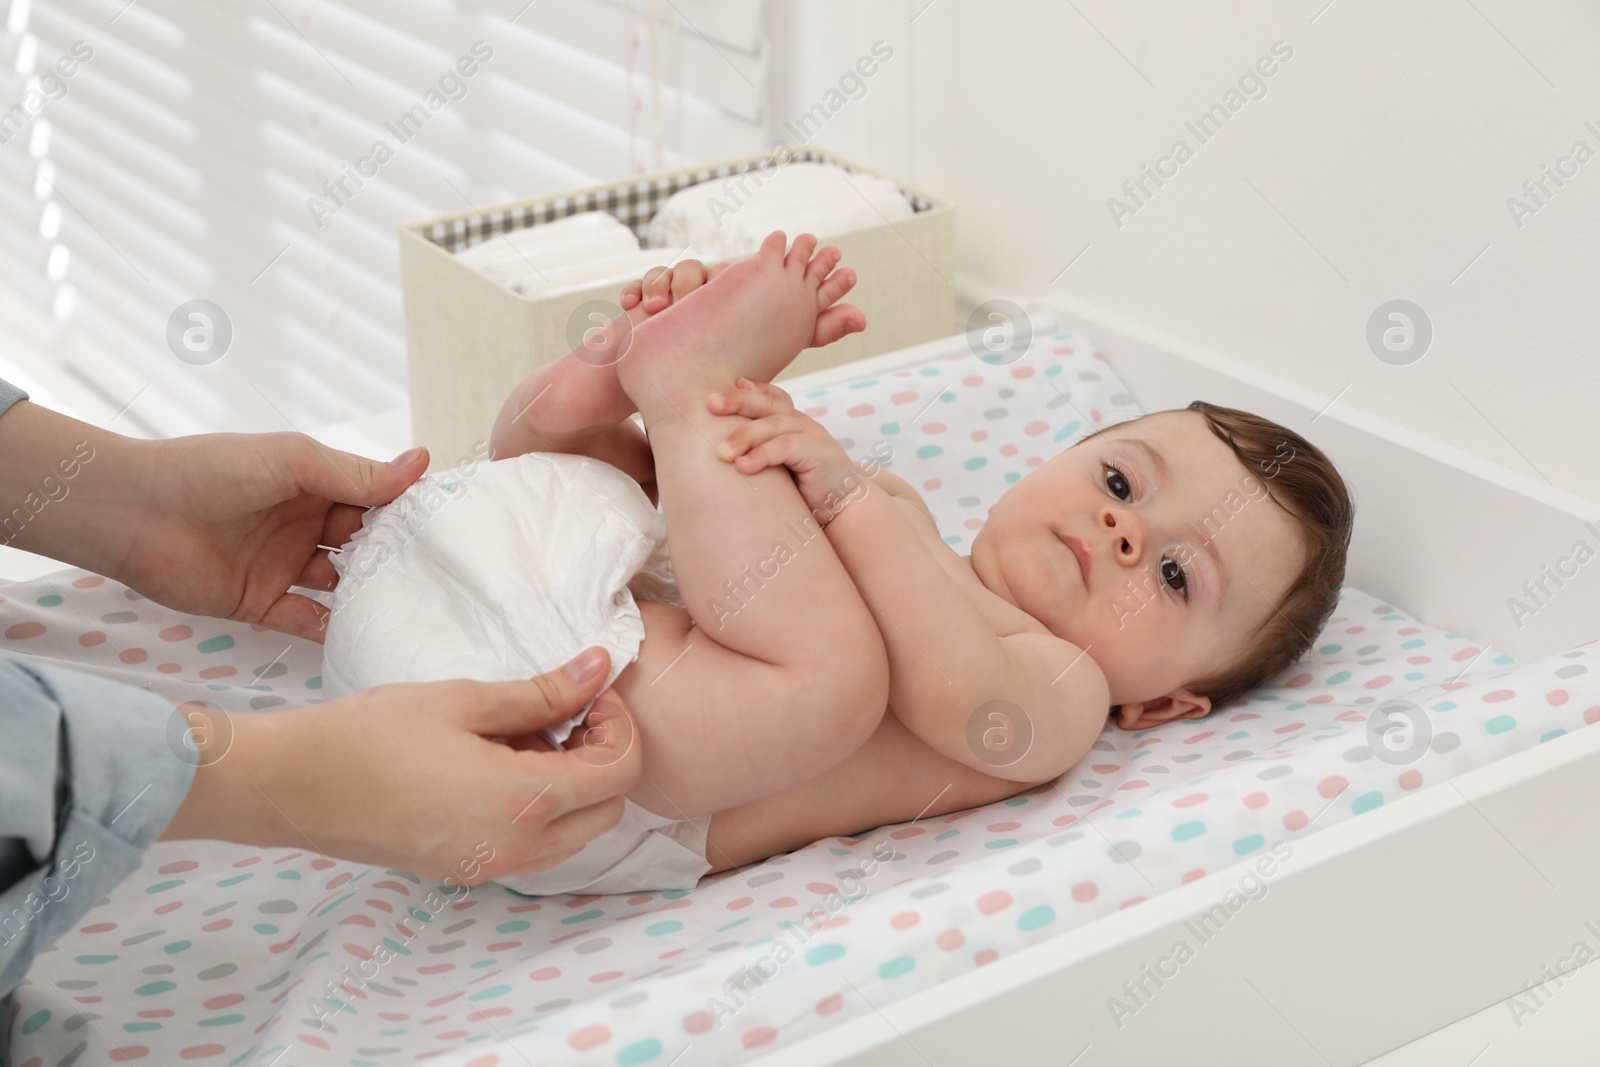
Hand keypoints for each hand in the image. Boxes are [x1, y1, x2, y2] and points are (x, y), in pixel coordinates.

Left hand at [120, 432, 430, 642]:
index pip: (372, 497)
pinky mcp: (261, 604)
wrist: (133, 513)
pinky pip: (308, 621)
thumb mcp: (293, 461)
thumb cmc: (211, 471)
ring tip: (413, 605)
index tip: (449, 525)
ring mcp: (283, 566)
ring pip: (341, 585)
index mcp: (312, 483)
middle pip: (362, 543)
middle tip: (440, 572)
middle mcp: (301, 524)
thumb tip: (423, 462)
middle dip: (395, 554)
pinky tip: (367, 633)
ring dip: (371, 593)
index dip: (406, 509)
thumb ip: (356, 473)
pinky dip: (335, 629)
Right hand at [163, 647, 645, 884]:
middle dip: (604, 758)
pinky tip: (498, 764)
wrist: (294, 785)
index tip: (592, 693)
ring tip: (527, 736)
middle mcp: (518, 848)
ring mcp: (492, 867)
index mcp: (525, 802)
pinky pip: (535, 847)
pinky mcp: (467, 871)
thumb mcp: (466, 700)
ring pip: (575, 835)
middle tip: (568, 712)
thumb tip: (600, 668)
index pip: (621, 773)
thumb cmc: (372, 734)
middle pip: (609, 811)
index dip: (620, 726)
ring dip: (574, 787)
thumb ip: (544, 692)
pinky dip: (540, 809)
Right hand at [621, 254, 864, 348]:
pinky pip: (642, 285)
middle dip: (707, 275)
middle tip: (714, 284)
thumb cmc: (724, 359)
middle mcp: (709, 287)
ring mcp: (676, 294)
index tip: (789, 249)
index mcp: (738, 292)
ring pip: (677, 273)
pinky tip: (641, 306)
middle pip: (709, 268)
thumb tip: (863, 318)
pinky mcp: (645, 303)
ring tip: (664, 308)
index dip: (774, 259)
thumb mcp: (775, 345)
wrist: (666, 381)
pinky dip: (640, 292)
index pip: (755, 270)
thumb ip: (814, 329)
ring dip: (671, 287)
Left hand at [708, 379, 868, 521]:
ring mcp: (810, 432)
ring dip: (744, 436)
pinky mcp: (816, 450)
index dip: (745, 390)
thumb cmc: (803, 488)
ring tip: (721, 452)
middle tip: (709, 405)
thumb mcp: (777, 464)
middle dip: (736, 401)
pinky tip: (743, 465)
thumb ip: (757, 450)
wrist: (842, 506)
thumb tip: (716, 452)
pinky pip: (784, 447)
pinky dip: (762, 454)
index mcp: (789, 421)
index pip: (767, 396)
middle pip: (765, 403)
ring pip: (771, 424)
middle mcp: (799, 421)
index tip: (718, 393)